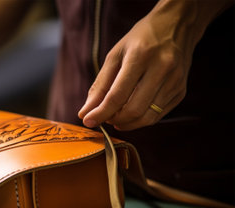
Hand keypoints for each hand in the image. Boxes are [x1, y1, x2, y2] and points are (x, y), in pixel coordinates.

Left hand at [78, 0, 211, 130]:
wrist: (176, 25)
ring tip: (116, 117)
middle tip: (104, 118)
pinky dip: (141, 119)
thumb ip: (100, 86)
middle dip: (114, 120)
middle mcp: (162, 68)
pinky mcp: (181, 90)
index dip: (101, 112)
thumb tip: (85, 113)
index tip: (88, 121)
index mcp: (141, 55)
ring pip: (147, 117)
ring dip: (127, 123)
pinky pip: (158, 115)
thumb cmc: (140, 40)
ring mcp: (175, 81)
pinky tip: (132, 112)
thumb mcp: (115, 55)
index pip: (118, 95)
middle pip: (134, 110)